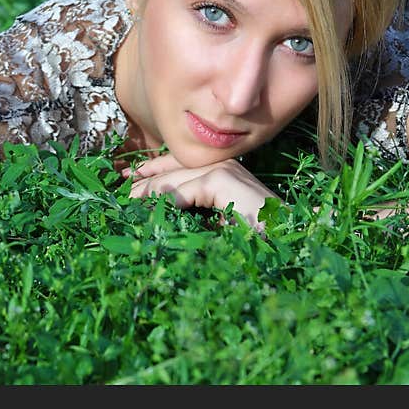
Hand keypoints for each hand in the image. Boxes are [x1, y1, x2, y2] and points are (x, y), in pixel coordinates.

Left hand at [123, 153, 278, 231]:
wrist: (287, 243)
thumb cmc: (257, 240)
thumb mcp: (217, 223)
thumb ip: (195, 213)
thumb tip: (162, 212)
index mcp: (223, 174)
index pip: (181, 166)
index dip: (153, 171)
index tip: (130, 178)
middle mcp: (224, 165)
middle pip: (174, 168)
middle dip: (145, 178)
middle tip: (122, 187)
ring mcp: (224, 169)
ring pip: (175, 177)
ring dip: (148, 189)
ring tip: (127, 200)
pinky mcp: (223, 180)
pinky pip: (185, 190)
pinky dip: (165, 200)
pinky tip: (149, 209)